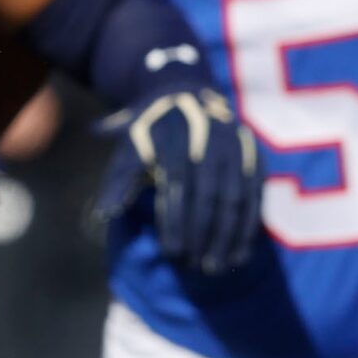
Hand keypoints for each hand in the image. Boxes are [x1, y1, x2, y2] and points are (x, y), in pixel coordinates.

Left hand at [100, 79, 261, 277]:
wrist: (186, 91)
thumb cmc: (151, 131)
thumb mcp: (130, 146)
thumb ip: (118, 180)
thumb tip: (103, 216)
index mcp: (176, 137)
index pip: (178, 186)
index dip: (175, 221)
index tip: (172, 253)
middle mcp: (209, 139)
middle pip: (209, 195)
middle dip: (202, 233)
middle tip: (195, 267)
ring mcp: (235, 146)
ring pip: (234, 198)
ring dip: (226, 236)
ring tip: (215, 267)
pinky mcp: (253, 155)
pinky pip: (254, 195)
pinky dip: (248, 226)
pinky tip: (239, 254)